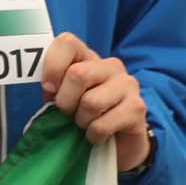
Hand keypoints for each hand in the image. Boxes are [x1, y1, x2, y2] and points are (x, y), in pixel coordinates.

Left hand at [40, 34, 151, 172]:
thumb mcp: (61, 97)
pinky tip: (97, 135)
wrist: (115, 142)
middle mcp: (111, 66)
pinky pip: (102, 125)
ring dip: (81, 121)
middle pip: (78, 74)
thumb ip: (52, 86)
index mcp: (88, 57)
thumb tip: (49, 86)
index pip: (66, 42)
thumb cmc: (81, 115)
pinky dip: (93, 135)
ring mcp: (128, 84)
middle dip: (65, 102)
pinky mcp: (137, 108)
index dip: (52, 67)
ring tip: (86, 123)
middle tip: (69, 113)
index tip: (49, 89)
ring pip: (90, 102)